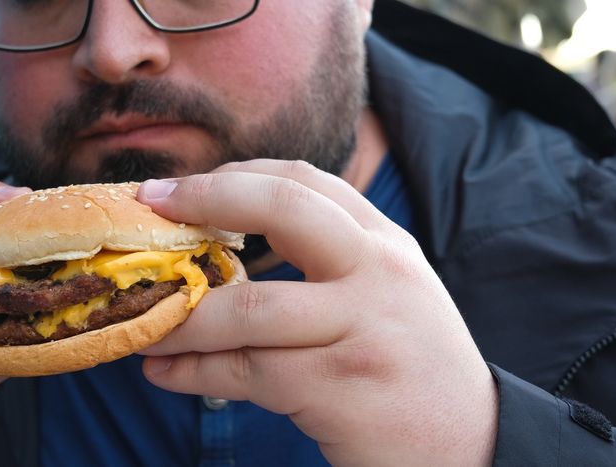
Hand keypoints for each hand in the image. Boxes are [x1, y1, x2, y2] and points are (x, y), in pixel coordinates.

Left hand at [137, 160, 497, 466]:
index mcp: (386, 244)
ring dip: (181, 316)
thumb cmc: (412, 367)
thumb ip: (329, 262)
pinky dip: (192, 372)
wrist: (473, 446)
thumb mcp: (388, 294)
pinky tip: (164, 371)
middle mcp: (379, 273)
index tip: (178, 188)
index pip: (306, 183)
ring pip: (249, 306)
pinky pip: (246, 372)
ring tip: (142, 324)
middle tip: (150, 207)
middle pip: (286, 210)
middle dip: (208, 199)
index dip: (233, 176)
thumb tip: (221, 249)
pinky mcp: (340, 389)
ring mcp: (361, 329)